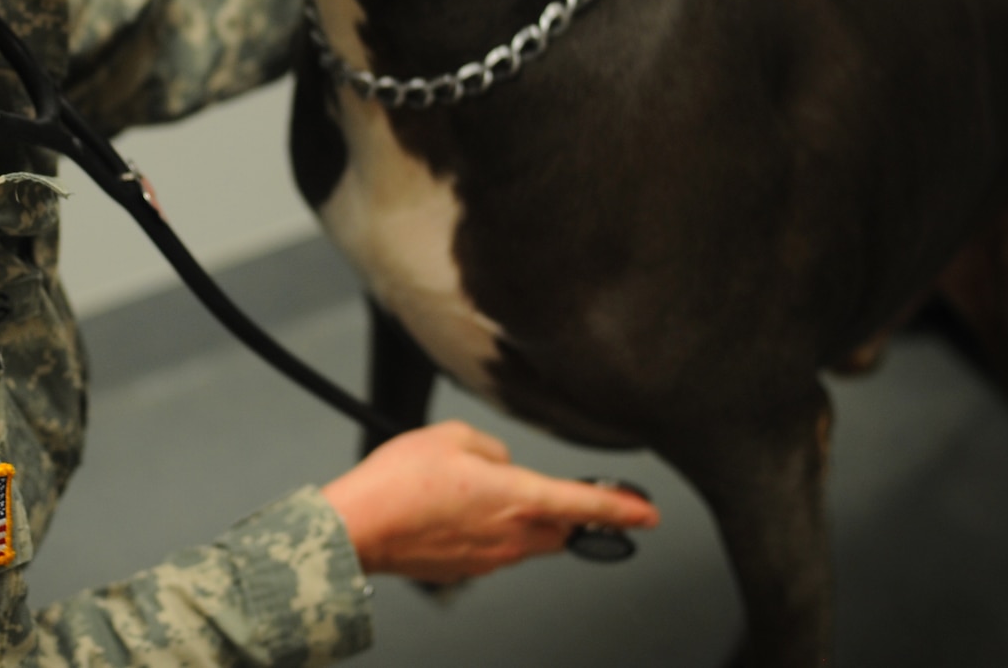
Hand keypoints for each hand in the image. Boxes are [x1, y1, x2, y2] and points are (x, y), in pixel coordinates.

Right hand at [319, 420, 658, 582]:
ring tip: (484, 493)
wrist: (359, 528)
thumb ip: (490, 447)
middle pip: (561, 530)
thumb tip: (500, 463)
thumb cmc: (399, 483)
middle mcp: (511, 534)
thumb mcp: (451, 437)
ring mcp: (490, 559)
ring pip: (529, 541)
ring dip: (525, 520)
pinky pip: (495, 549)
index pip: (585, 504)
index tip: (648, 513)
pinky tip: (456, 511)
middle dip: (569, 515)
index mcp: (517, 497)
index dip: (621, 508)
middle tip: (565, 497)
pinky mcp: (466, 570)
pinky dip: (490, 531)